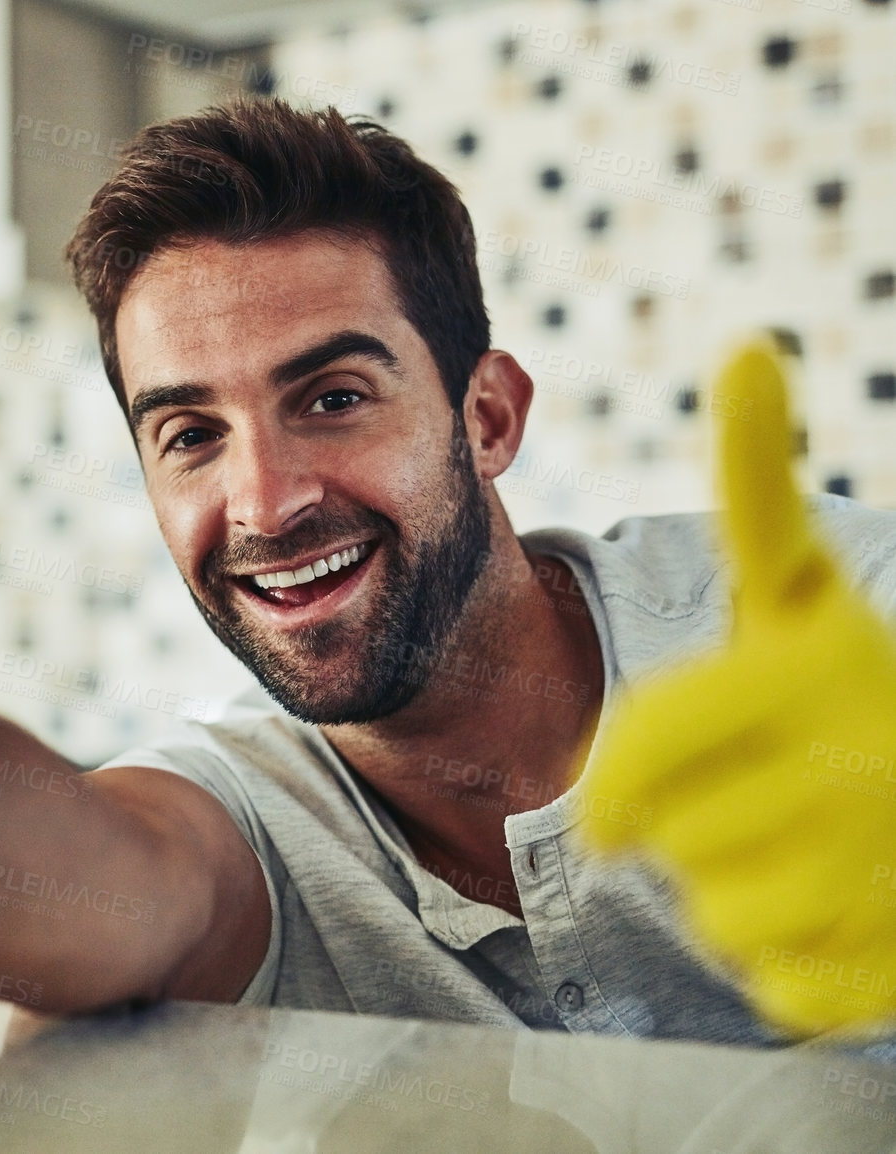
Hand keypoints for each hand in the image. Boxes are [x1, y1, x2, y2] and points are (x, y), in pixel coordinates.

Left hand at [580, 338, 895, 1036]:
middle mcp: (861, 769)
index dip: (611, 792)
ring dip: (731, 894)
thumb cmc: (851, 686)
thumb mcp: (799, 587)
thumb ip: (755, 484)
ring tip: (798, 845)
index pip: (642, 759)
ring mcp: (890, 874)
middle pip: (672, 844)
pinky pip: (775, 984)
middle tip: (753, 803)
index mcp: (814, 673)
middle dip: (684, 833)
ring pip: (718, 917)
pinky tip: (834, 913)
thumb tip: (748, 349)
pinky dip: (786, 962)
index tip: (606, 806)